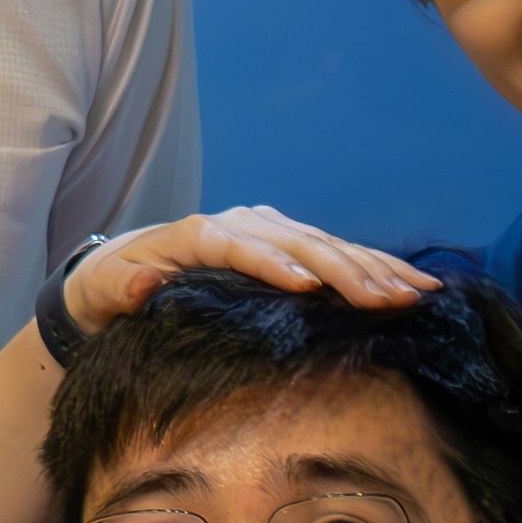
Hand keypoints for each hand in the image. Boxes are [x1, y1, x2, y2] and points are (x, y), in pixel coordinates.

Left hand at [56, 210, 436, 333]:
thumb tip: (141, 284)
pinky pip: (339, 252)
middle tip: (386, 300)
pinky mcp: (289, 241)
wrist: (124, 271)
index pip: (241, 247)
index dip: (274, 264)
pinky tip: (415, 283)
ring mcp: (269, 228)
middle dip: (344, 271)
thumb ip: (123, 289)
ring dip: (374, 269)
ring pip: (328, 245)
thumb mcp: (105, 291)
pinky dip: (377, 266)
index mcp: (199, 234)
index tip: (308, 287)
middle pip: (297, 243)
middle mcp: (241, 223)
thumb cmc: (114, 287)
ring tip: (416, 292)